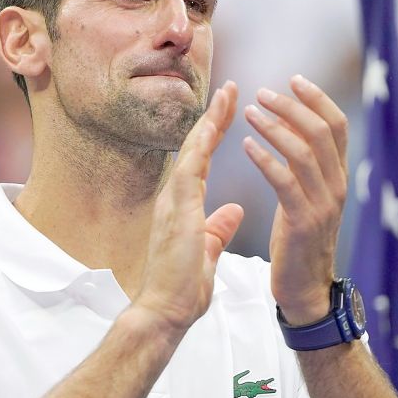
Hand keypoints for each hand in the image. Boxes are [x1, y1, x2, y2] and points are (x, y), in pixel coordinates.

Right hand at [133, 81, 243, 331]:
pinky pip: (190, 168)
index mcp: (182, 205)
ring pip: (192, 150)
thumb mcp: (206, 251)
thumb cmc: (181, 288)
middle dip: (213, 116)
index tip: (230, 110)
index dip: (215, 133)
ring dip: (210, 120)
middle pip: (195, 146)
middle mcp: (174, 197)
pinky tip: (213, 124)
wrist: (164, 311)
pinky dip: (201, 145)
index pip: (200, 160)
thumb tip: (233, 212)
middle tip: (230, 87)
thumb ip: (218, 228)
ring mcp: (173, 201)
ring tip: (228, 93)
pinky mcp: (177, 210)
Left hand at [242, 75, 348, 324]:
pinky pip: (286, 183)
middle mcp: (337, 187)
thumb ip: (303, 163)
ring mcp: (323, 205)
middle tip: (263, 93)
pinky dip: (266, 159)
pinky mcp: (304, 223)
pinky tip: (246, 146)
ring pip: (304, 152)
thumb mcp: (305, 196)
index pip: (337, 126)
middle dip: (293, 107)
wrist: (304, 290)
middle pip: (322, 132)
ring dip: (275, 128)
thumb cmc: (298, 241)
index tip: (293, 79)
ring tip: (250, 113)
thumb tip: (292, 124)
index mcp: (338, 177)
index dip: (317, 99)